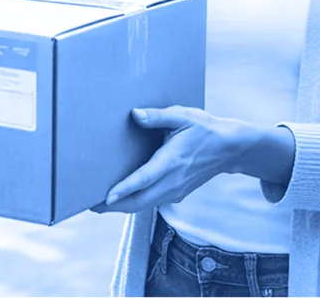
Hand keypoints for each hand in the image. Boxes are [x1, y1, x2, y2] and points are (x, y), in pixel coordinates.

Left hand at [90, 106, 248, 213]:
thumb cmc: (204, 129)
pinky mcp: (177, 192)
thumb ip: (157, 116)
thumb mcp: (182, 116)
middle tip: (89, 204)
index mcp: (172, 161)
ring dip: (122, 207)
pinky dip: (134, 203)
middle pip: (140, 200)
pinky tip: (121, 198)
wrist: (230, 149)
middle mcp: (173, 181)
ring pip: (145, 204)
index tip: (107, 197)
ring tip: (98, 204)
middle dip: (115, 206)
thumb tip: (134, 114)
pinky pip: (152, 201)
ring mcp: (176, 190)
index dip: (125, 189)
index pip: (144, 179)